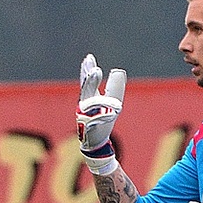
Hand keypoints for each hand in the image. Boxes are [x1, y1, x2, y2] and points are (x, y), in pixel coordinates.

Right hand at [76, 53, 126, 174]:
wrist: (95, 144)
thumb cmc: (102, 122)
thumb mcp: (111, 103)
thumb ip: (114, 88)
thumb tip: (118, 71)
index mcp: (88, 98)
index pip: (87, 82)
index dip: (87, 70)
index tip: (89, 58)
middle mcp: (84, 106)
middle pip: (86, 91)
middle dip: (90, 81)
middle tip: (96, 70)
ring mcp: (84, 118)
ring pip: (91, 107)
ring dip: (100, 99)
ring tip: (108, 98)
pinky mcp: (89, 130)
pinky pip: (94, 122)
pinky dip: (102, 117)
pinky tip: (112, 111)